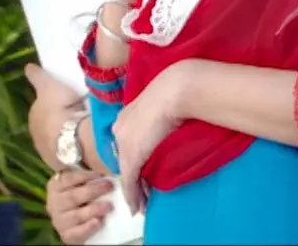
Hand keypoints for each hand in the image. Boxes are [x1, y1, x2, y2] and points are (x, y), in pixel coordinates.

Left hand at [26, 64, 84, 167]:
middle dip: (57, 123)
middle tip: (73, 116)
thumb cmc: (59, 109)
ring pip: (57, 142)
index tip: (62, 102)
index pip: (41, 111)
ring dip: (65, 137)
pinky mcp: (61, 164)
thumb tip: (28, 66)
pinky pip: (67, 154)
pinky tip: (83, 145)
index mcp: (33, 118)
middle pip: (48, 128)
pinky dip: (72, 148)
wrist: (72, 138)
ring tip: (80, 131)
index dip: (51, 106)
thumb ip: (38, 78)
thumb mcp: (49, 86)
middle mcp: (36, 137)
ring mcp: (48, 153)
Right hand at [45, 171, 114, 243]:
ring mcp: (59, 220)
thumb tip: (105, 167)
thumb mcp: (83, 183)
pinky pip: (76, 232)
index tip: (100, 174)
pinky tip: (99, 222)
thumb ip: (89, 176)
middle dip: (92, 190)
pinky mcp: (67, 235)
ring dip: (93, 209)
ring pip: (75, 215)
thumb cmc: (83, 197)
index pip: (68, 178)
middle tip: (109, 186)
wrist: (79, 222)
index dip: (84, 176)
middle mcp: (54, 203)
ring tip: (109, 206)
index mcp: (56, 186)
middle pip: (72, 196)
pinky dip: (88, 227)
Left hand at [111, 62, 193, 214]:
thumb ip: (162, 113)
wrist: (176, 90)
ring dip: (134, 191)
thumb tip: (174, 120)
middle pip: (124, 160)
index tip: (143, 171)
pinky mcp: (132, 157)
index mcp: (126, 116)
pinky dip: (133, 196)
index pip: (128, 143)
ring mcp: (124, 144)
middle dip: (133, 177)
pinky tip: (137, 207)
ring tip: (140, 205)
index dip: (136, 159)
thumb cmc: (177, 90)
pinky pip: (130, 181)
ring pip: (126, 174)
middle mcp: (120, 130)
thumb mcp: (164, 102)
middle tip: (142, 193)